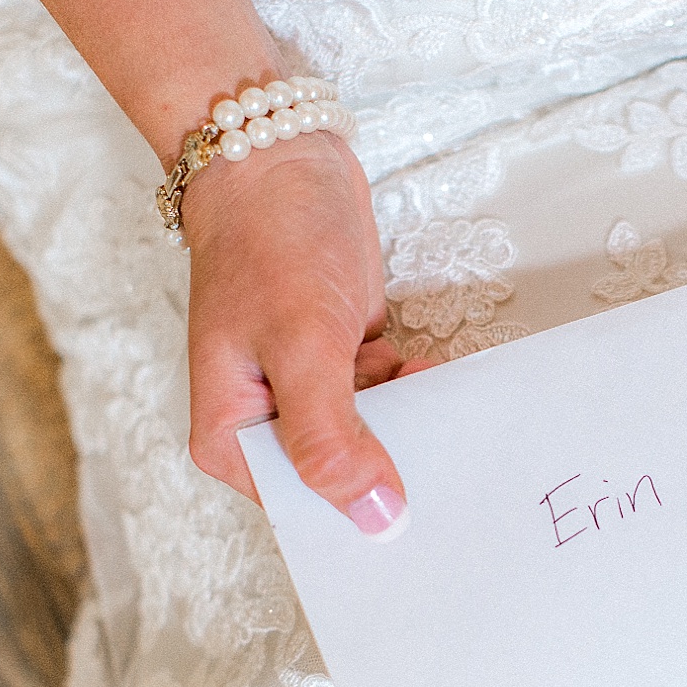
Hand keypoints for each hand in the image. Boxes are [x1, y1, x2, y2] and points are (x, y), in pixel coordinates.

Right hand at [183, 130, 430, 537]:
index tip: (422, 528)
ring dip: (413, 425)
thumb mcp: (302, 349)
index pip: (303, 511)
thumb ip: (332, 439)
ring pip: (375, 439)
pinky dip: (416, 388)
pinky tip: (434, 372)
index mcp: (232, 442)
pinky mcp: (343, 362)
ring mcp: (308, 394)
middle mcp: (267, 427)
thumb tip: (376, 518)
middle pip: (341, 481)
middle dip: (393, 472)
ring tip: (444, 408)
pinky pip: (391, 399)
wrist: (279, 158)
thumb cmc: (270, 245)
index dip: (358, 521)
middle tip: (454, 473)